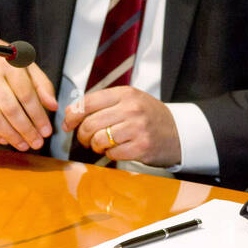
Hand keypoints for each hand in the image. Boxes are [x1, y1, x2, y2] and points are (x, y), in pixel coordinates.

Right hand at [0, 32, 57, 150]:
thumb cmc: (1, 60)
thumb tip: (52, 106)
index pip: (26, 95)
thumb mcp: (25, 64)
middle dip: (26, 130)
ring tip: (23, 145)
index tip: (46, 131)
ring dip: (11, 136)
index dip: (38, 116)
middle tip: (37, 143)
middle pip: (10, 109)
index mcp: (9, 65)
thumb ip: (41, 84)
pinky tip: (4, 140)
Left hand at [61, 86, 180, 165]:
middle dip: (82, 135)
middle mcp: (131, 108)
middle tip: (86, 139)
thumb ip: (102, 103)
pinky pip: (112, 153)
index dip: (73, 115)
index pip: (88, 102)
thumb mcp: (130, 101)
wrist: (178, 132)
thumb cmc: (149, 117)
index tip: (68, 123)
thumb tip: (70, 113)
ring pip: (98, 140)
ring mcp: (137, 128)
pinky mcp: (141, 147)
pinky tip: (117, 150)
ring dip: (95, 146)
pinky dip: (110, 154)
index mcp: (126, 93)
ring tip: (101, 145)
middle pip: (90, 123)